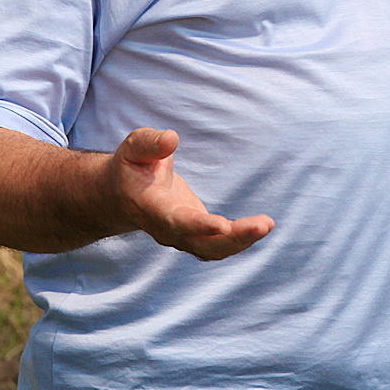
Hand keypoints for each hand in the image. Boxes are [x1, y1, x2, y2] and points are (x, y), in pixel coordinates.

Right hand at [105, 128, 274, 260]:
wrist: (122, 196)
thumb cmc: (132, 166)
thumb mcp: (134, 148)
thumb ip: (150, 143)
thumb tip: (172, 139)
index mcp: (150, 207)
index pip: (174, 221)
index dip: (197, 225)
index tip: (222, 225)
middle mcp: (166, 229)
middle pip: (200, 243)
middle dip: (232, 238)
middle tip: (264, 225)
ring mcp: (181, 236)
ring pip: (211, 250)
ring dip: (241, 241)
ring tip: (267, 224)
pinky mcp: (194, 235)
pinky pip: (217, 246)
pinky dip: (239, 240)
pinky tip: (261, 226)